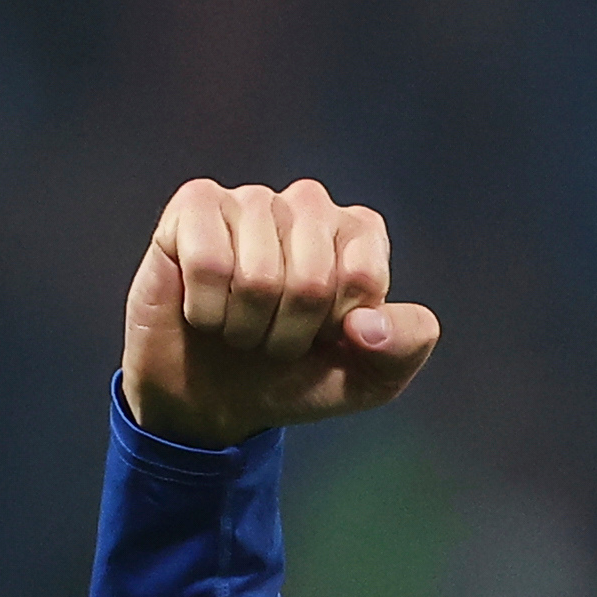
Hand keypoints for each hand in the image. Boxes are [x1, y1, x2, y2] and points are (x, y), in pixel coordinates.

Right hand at [121, 176, 442, 445]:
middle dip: (292, 331)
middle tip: (276, 338)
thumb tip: (365, 324)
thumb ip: (401, 349)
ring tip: (242, 325)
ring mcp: (251, 199)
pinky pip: (208, 263)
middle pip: (313, 279)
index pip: (363, 277)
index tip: (324, 335)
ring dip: (246, 325)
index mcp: (359, 233)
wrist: (216, 397)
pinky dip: (207, 308)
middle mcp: (308, 204)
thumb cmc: (295, 377)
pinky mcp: (194, 205)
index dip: (338, 325)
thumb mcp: (370, 380)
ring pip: (257, 275)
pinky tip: (204, 307)